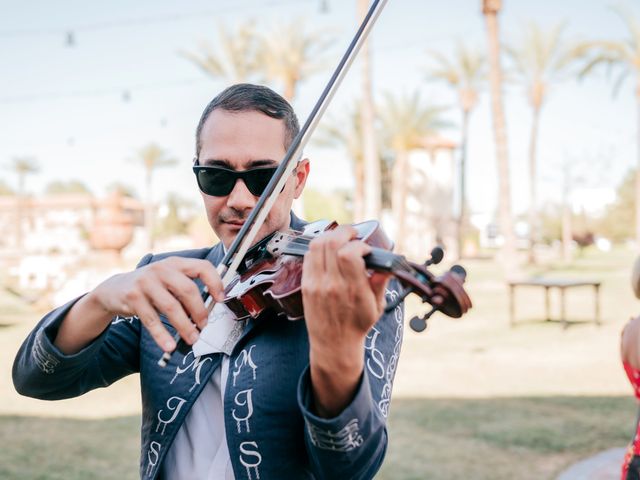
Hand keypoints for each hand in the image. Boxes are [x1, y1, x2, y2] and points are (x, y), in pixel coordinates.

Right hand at [56, 257, 223, 354]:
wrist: (115, 289)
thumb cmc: (151, 287)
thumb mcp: (169, 282)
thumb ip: (186, 291)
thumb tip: (208, 313)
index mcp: (176, 263)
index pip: (202, 266)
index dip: (215, 282)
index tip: (221, 299)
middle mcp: (161, 269)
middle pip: (188, 290)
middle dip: (199, 311)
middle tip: (204, 326)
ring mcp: (145, 281)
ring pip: (171, 307)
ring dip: (184, 326)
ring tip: (192, 339)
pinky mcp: (132, 296)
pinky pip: (151, 319)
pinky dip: (162, 335)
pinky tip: (170, 346)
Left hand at [301, 225, 389, 415]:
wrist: (334, 344)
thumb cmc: (358, 325)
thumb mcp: (377, 306)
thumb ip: (380, 282)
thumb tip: (387, 265)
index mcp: (352, 290)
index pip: (349, 253)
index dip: (359, 244)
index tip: (365, 249)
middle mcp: (331, 285)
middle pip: (331, 244)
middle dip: (344, 232)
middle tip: (353, 234)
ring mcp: (315, 284)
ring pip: (317, 246)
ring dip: (330, 236)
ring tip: (341, 239)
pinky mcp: (306, 285)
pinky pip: (308, 256)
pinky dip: (318, 247)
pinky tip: (328, 250)